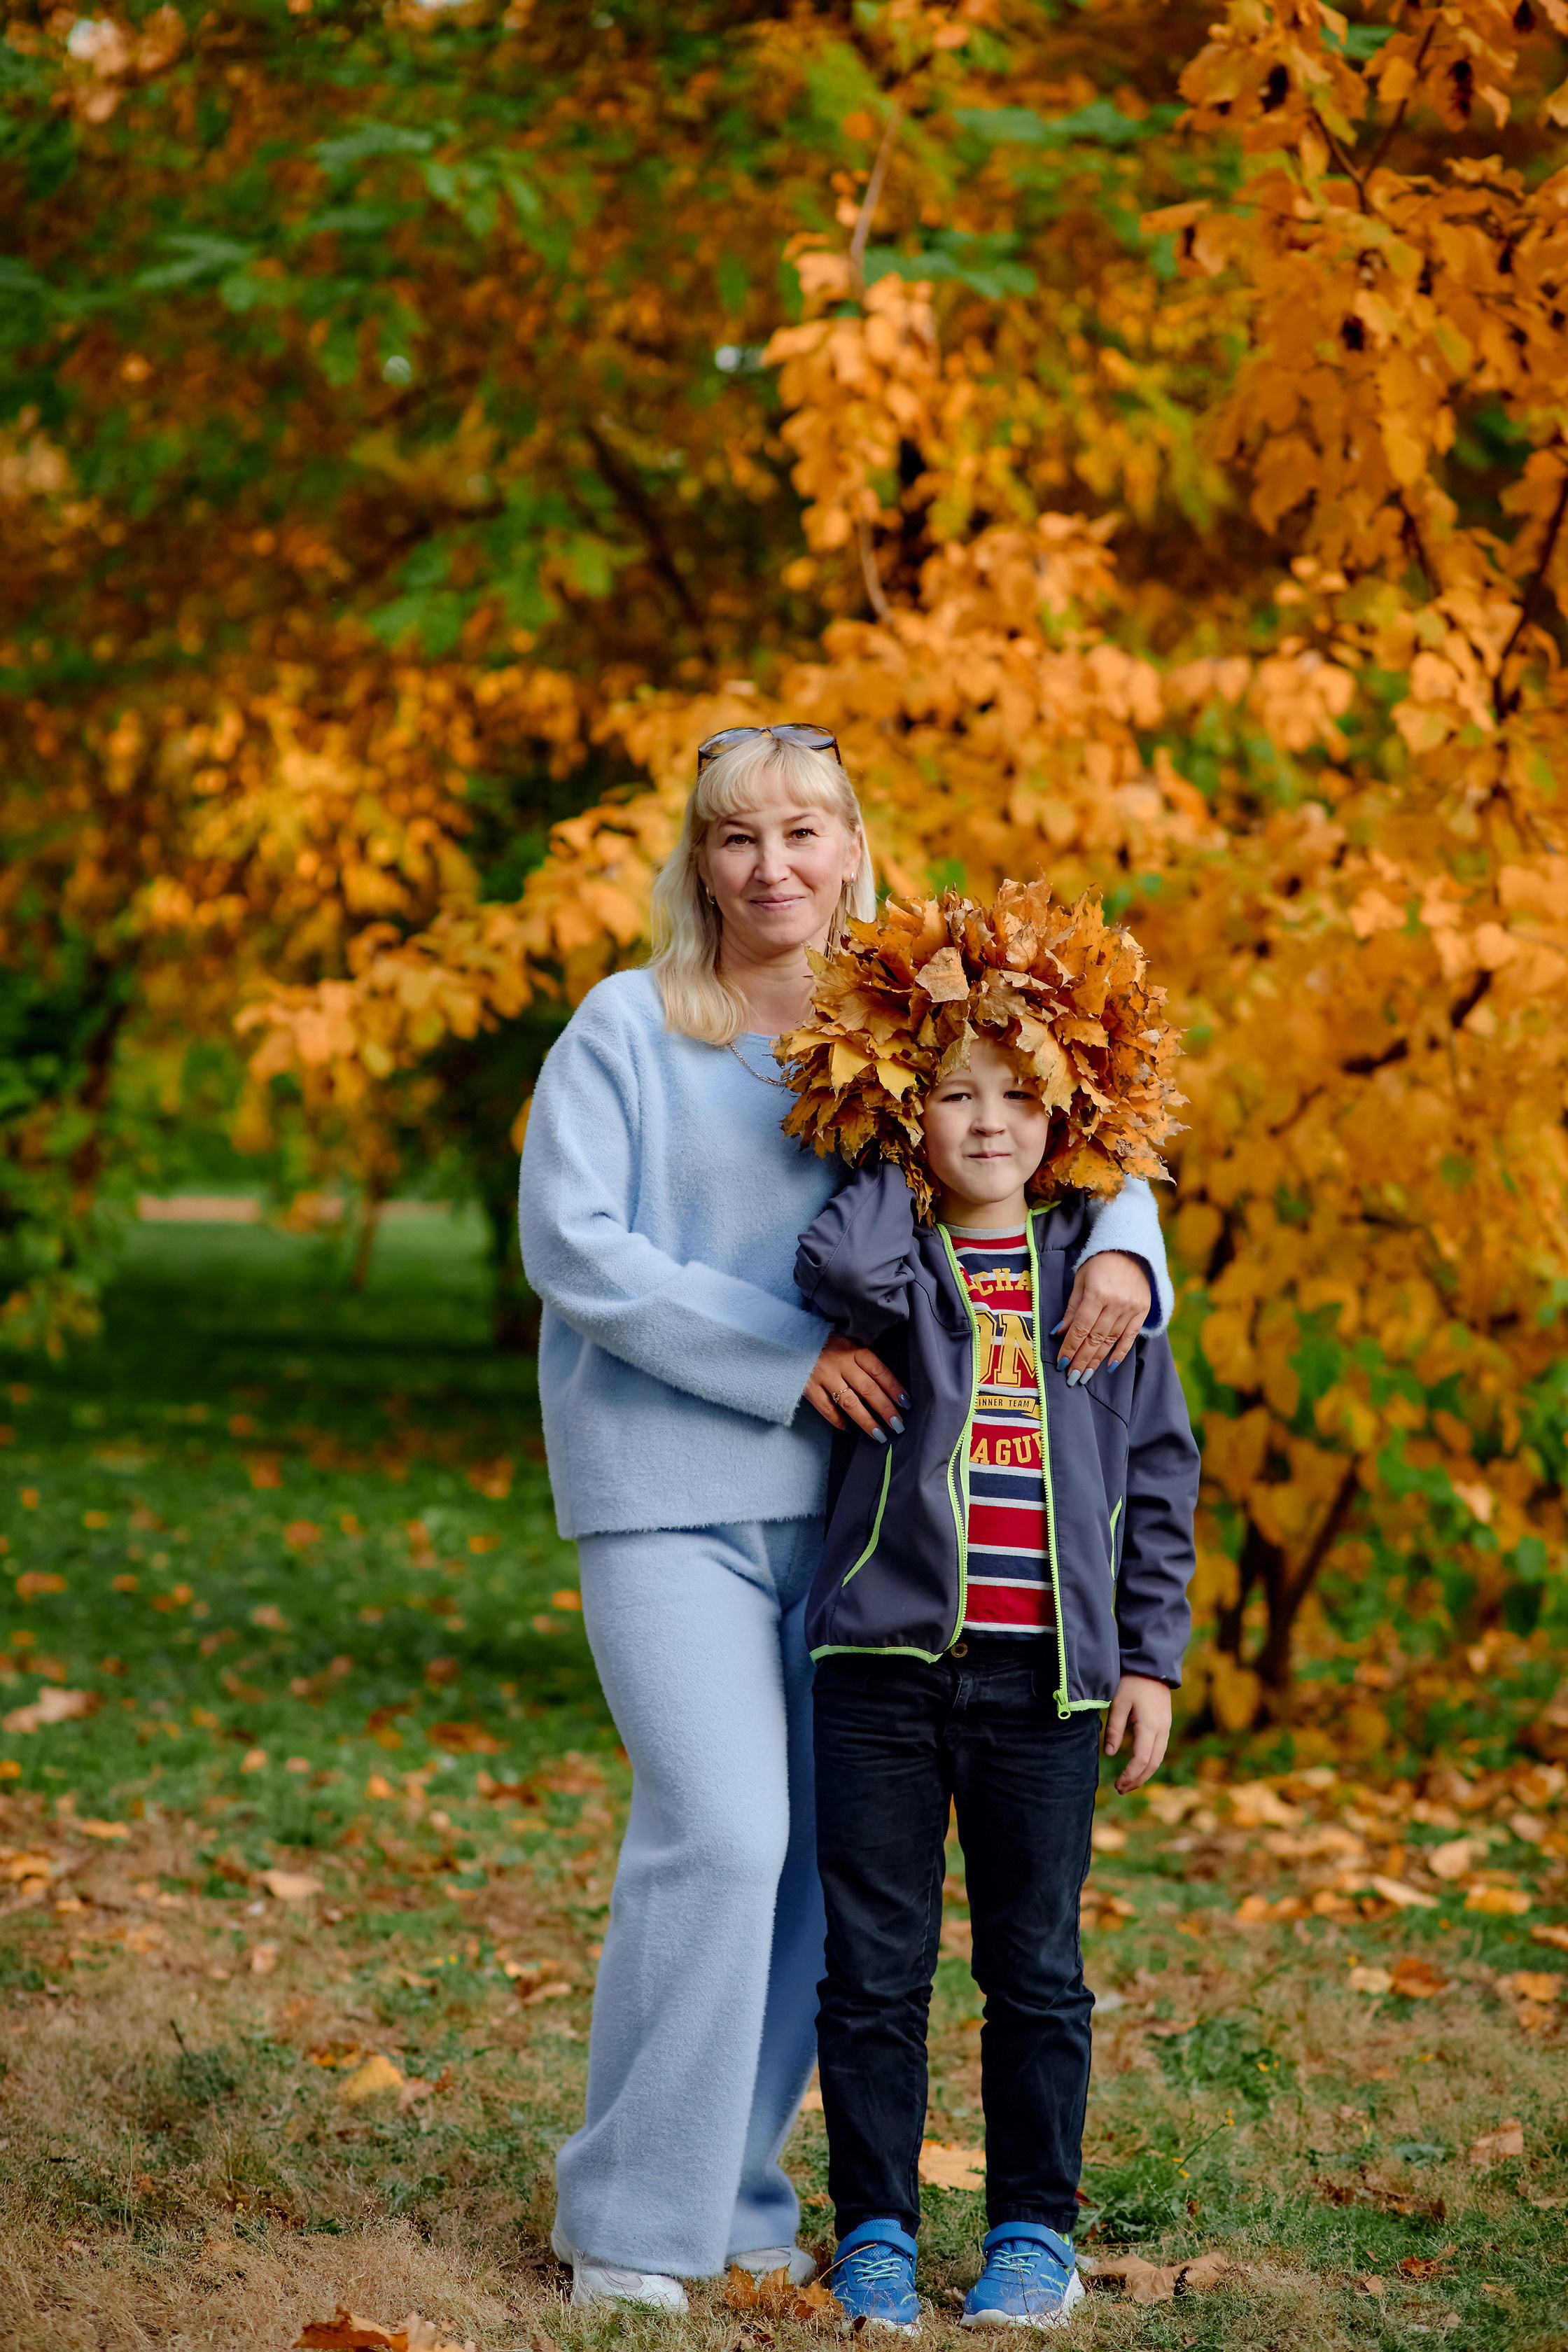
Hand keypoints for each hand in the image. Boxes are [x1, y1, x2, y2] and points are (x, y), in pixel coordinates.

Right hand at [803, 1332, 907, 1441]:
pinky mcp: (808, 1387)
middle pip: (868, 1389)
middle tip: (898, 1425)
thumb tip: (886, 1386)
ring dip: (866, 1421)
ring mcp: (823, 1376)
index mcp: (854, 1349)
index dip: (894, 1388)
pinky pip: (826, 1408)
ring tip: (879, 1434)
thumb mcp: (848, 1342)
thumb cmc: (826, 1342)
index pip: (879, 1371)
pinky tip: (849, 1429)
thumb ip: (864, 1359)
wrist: (790, 1337)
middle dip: (886, 1410)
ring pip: (849, 1402)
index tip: (906, 1404)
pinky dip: (838, 1421)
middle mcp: (840, 1362)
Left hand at [1053, 1249, 1149, 1381]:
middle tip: (1072, 1378)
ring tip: (1086, 1375)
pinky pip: (1130, 1337)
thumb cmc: (1099, 1263)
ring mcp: (1131, 1308)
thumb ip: (1072, 1308)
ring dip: (1097, 1360)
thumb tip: (1060, 1332)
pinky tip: (1110, 1366)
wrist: (1130, 1249)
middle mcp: (1116, 1303)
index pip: (1081, 1328)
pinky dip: (1120, 1352)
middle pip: (1096, 1338)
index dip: (1070, 1347)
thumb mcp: (1080, 1281)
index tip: (1062, 1363)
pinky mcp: (1142, 1311)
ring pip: (1111, 1340)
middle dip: (1082, 1360)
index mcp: (1097, 1293)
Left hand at [1104, 1674, 1171, 1793]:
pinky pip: (1159, 1749)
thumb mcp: (1119, 1703)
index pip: (1141, 1760)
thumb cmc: (1132, 1681)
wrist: (1153, 1665)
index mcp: (1150, 1726)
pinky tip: (1138, 1766)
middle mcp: (1162, 1730)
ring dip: (1144, 1773)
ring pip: (1158, 1758)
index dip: (1130, 1775)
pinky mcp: (1165, 1724)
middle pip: (1153, 1764)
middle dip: (1138, 1779)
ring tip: (1128, 1783)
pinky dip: (1149, 1762)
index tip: (1118, 1784)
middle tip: (1121, 1789)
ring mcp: (1166, 1727)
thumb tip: (1108, 1753)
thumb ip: (1114, 1729)